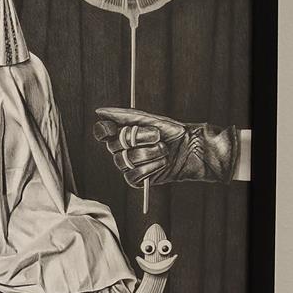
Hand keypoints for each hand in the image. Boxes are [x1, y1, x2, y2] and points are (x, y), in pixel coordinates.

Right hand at [93, 107, 239, 186]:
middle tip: (157, 136)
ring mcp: (128, 165)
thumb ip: (124, 115)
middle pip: (115, 145)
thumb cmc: (173, 132)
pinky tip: (162, 163)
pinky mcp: (137, 180)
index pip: (101, 132)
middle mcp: (121, 150)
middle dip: (140, 138)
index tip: (113, 129)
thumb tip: (100, 112)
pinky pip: (134, 175)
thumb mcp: (150, 119)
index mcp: (121, 133)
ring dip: (150, 153)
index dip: (104, 131)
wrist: (192, 148)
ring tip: (164, 150)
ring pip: (127, 161)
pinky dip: (152, 167)